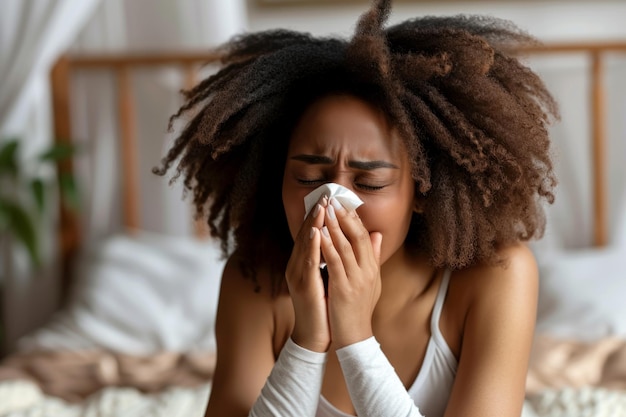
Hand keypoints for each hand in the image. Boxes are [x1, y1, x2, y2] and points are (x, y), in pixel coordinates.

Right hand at [285, 195, 330, 352]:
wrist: (315, 335)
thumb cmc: (323, 308)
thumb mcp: (329, 279)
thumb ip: (332, 260)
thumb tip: (342, 242)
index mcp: (302, 265)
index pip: (309, 235)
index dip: (317, 216)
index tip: (327, 199)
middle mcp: (296, 267)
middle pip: (304, 234)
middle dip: (314, 214)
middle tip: (324, 195)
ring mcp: (297, 275)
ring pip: (304, 244)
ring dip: (312, 223)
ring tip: (321, 206)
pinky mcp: (302, 285)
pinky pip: (307, 261)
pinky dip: (311, 245)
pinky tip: (316, 231)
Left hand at [321, 197, 382, 348]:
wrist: (355, 335)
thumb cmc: (359, 308)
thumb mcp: (371, 280)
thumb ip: (374, 256)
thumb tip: (377, 234)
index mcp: (372, 267)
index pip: (364, 236)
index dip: (353, 218)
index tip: (342, 202)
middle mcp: (367, 270)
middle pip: (356, 236)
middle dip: (343, 216)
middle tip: (332, 199)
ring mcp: (356, 279)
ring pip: (345, 246)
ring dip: (333, 226)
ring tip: (324, 209)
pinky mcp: (343, 288)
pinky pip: (335, 262)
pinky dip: (328, 246)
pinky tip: (320, 234)